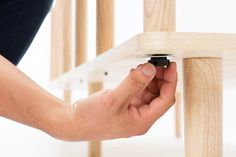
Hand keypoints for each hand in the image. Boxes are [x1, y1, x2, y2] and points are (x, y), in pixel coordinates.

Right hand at [58, 62, 176, 140]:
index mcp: (142, 121)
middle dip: (160, 78)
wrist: (73, 123)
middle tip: (157, 63)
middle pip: (159, 96)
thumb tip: (150, 69)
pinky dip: (139, 82)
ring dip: (149, 79)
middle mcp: (140, 118)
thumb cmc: (91, 118)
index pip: (165, 100)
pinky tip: (135, 73)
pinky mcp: (125, 107)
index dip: (171, 82)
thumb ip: (134, 83)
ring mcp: (132, 113)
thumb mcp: (114, 99)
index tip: (171, 66)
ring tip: (145, 66)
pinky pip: (138, 93)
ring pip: (149, 94)